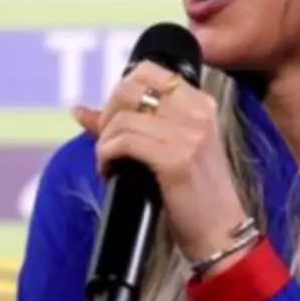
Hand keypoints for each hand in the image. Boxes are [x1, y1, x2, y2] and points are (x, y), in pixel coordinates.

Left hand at [73, 61, 248, 266]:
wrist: (221, 229)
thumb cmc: (195, 192)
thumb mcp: (172, 149)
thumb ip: (131, 124)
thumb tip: (79, 109)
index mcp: (202, 103)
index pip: (149, 70)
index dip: (121, 90)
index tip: (117, 117)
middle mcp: (199, 113)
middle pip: (130, 89)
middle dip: (107, 115)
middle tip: (108, 142)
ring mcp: (190, 135)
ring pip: (123, 118)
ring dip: (105, 142)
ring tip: (110, 163)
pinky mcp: (176, 159)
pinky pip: (123, 143)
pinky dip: (106, 157)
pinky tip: (111, 172)